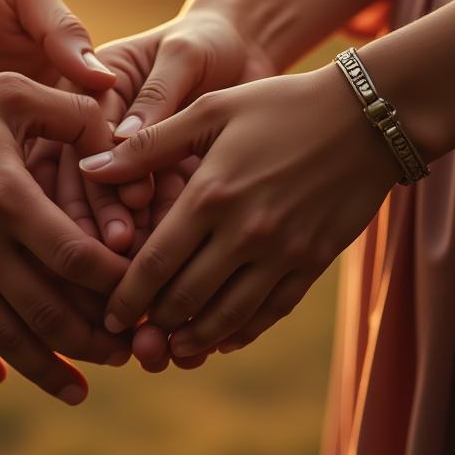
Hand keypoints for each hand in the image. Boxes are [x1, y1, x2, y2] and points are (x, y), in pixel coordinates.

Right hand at [0, 71, 130, 403]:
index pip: (77, 258)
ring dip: (47, 370)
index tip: (141, 293)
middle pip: (48, 312)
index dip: (117, 283)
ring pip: (4, 338)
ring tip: (81, 391)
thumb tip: (117, 145)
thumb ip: (71, 112)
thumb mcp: (9, 91)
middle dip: (95, 340)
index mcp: (9, 197)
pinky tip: (5, 377)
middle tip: (127, 352)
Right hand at [41, 8, 274, 252]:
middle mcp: (97, 125)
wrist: (248, 47)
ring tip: (146, 261)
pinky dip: (157, 232)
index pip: (81, 135)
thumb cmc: (210, 39)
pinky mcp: (150, 176)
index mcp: (91, 87)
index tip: (126, 201)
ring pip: (116, 199)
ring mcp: (123, 155)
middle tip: (125, 245)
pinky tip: (169, 258)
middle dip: (105, 213)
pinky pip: (146, 209)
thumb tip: (120, 141)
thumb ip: (155, 94)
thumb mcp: (183, 54)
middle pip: (88, 176)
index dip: (97, 172)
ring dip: (129, 230)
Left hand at [79, 65, 401, 360]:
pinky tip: (222, 339)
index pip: (155, 263)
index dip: (126, 297)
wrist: (367, 117)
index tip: (107, 315)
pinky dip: (242, 331)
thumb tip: (87, 169)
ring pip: (227, 316)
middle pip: (186, 298)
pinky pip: (271, 311)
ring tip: (171, 349)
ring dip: (194, 338)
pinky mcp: (312, 262)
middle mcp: (244, 233)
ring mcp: (282, 253)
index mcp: (210, 195)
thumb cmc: (279, 105)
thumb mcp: (210, 111)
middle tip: (132, 339)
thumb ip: (147, 146)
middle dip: (153, 324)